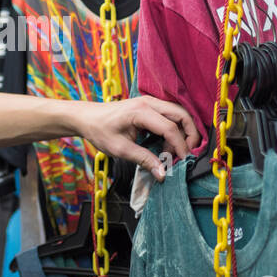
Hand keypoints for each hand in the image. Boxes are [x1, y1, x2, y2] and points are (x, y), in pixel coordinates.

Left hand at [74, 95, 199, 180]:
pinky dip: (175, 129)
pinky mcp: (150, 106)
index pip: (170, 128)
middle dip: (190, 135)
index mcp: (141, 111)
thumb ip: (144, 160)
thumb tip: (163, 173)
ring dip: (182, 132)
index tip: (183, 161)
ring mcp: (151, 102)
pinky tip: (166, 145)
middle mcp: (149, 102)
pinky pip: (171, 115)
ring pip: (179, 114)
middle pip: (182, 115)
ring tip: (172, 152)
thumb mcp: (120, 149)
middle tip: (186, 155)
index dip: (180, 146)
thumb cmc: (100, 131)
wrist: (87, 118)